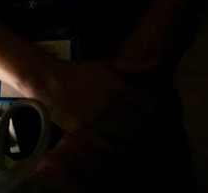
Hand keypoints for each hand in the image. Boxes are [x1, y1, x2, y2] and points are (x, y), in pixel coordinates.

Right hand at [16, 58, 161, 190]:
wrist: (47, 81)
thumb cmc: (79, 71)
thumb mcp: (108, 65)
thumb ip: (135, 65)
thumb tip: (160, 61)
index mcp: (119, 87)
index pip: (150, 103)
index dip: (150, 105)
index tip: (144, 105)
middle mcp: (111, 105)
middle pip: (142, 121)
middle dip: (141, 119)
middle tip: (135, 117)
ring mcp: (98, 121)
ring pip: (130, 136)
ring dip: (131, 133)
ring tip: (125, 128)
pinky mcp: (86, 134)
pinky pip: (112, 147)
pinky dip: (117, 145)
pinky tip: (114, 138)